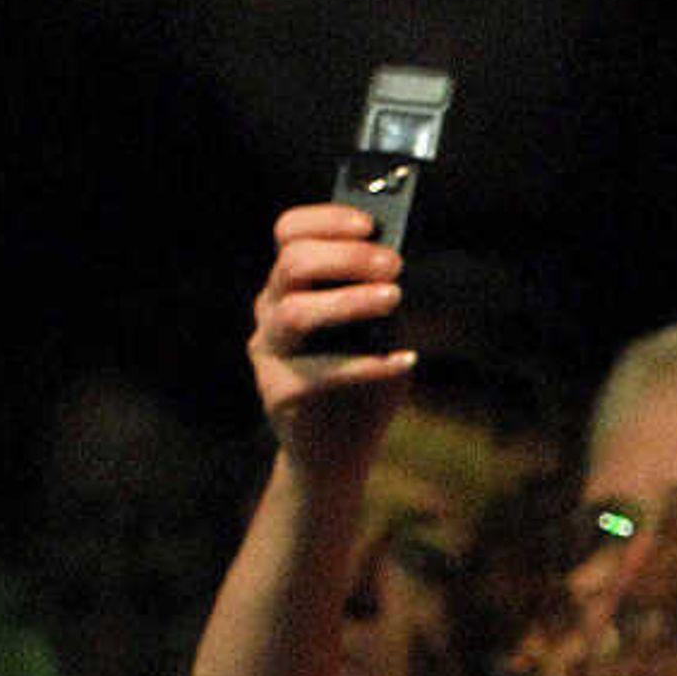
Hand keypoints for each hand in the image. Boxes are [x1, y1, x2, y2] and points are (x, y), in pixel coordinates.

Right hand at [245, 204, 416, 475]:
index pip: (289, 234)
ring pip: (295, 313)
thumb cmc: (362, 386)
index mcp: (290, 286)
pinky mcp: (280, 393)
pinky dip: (370, 364)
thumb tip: (402, 261)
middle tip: (394, 264)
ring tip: (394, 298)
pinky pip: (322, 372)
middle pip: (292, 264)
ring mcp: (270, 354)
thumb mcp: (377, 335)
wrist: (337, 454)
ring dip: (348, 300)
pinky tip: (406, 360)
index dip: (326, 220)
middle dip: (345, 257)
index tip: (370, 223)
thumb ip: (380, 299)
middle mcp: (271, 313)